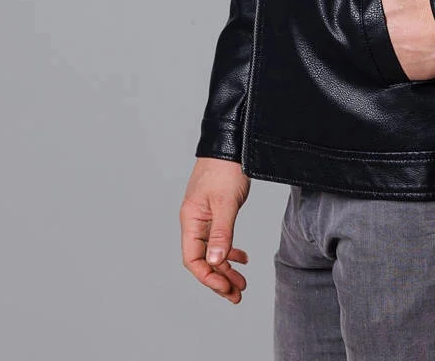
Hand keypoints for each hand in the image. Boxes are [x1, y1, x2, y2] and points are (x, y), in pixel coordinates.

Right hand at [180, 157, 250, 303]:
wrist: (232, 141)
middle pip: (203, 260)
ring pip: (212, 251)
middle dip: (219, 279)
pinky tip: (242, 257)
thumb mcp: (226, 202)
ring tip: (242, 282)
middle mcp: (195, 221)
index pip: (193, 260)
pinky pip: (219, 239)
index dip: (209, 278)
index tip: (227, 289)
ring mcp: (205, 216)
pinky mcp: (216, 211)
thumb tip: (214, 262)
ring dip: (226, 268)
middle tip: (239, 293)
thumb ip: (221, 233)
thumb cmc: (226, 168)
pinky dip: (229, 250)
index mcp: (191, 220)